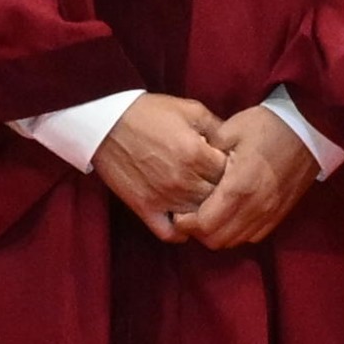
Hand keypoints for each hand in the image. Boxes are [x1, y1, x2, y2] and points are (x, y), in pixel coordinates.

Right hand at [85, 92, 229, 236]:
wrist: (106, 123)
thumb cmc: (150, 113)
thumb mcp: (189, 109)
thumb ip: (217, 127)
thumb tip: (235, 144)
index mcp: (196, 154)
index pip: (231, 176)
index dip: (236, 173)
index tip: (233, 169)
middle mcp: (183, 180)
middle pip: (218, 200)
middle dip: (224, 194)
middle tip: (223, 188)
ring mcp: (163, 198)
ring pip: (198, 219)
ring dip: (206, 214)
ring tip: (207, 204)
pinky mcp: (145, 209)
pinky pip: (170, 233)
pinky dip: (181, 232)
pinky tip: (186, 220)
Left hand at [171, 100, 317, 252]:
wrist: (308, 129)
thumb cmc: (267, 125)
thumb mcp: (230, 130)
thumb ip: (206, 153)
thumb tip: (188, 170)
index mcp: (239, 187)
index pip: (204, 224)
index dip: (186, 223)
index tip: (178, 211)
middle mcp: (255, 207)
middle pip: (217, 240)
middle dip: (198, 232)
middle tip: (190, 214)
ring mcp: (269, 214)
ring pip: (234, 242)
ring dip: (217, 233)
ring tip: (209, 214)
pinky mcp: (279, 215)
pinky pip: (252, 236)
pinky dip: (236, 232)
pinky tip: (231, 214)